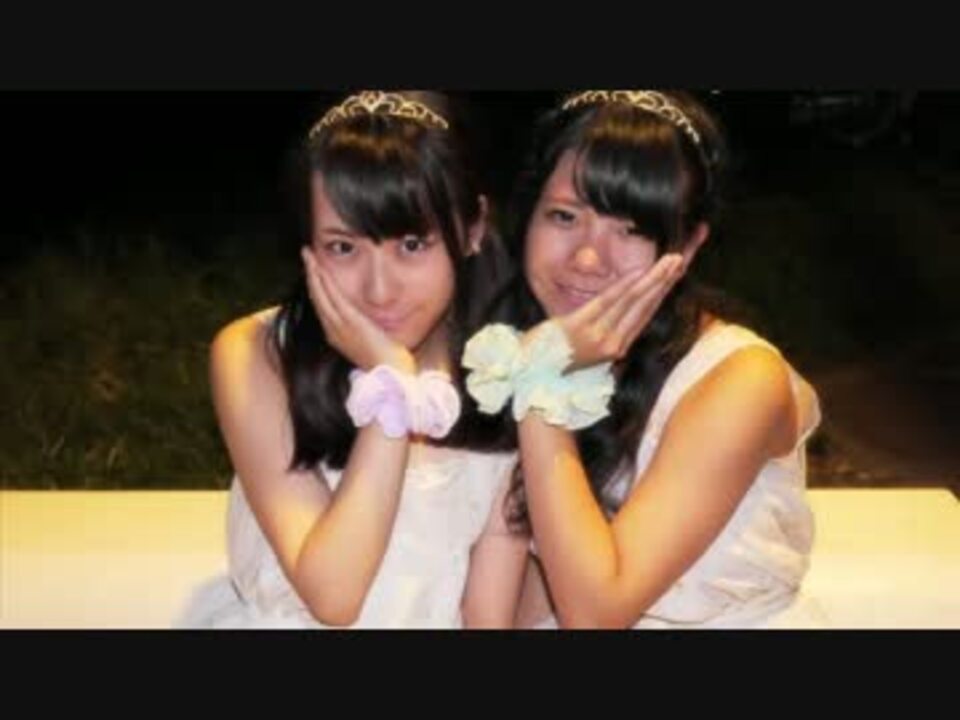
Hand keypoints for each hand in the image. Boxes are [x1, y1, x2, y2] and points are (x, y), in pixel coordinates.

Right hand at [301, 247, 416, 374]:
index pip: (322, 307)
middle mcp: (333, 332)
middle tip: (306, 255)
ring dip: (313, 273)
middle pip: (316, 298)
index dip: (316, 287)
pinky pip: (333, 297)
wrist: (391, 376)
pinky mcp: (351, 322)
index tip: (314, 271)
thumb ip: (366, 331)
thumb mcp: (372, 344)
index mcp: (337, 337)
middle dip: (310, 274)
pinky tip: (320, 268)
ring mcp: (340, 327)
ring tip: (308, 255)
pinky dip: (325, 281)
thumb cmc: (387, 363)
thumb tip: (372, 321)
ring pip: (320, 295)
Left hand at [541, 253, 684, 369]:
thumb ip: (609, 333)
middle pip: (644, 306)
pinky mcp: (580, 326)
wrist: (533, 372)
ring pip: (631, 302)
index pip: (646, 315)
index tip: (675, 274)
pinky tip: (639, 273)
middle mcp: (613, 343)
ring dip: (652, 279)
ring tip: (667, 262)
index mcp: (617, 347)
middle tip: (678, 259)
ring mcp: (597, 334)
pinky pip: (606, 302)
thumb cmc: (560, 357)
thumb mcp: (590, 350)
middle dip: (663, 281)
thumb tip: (625, 309)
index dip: (662, 293)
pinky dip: (624, 286)